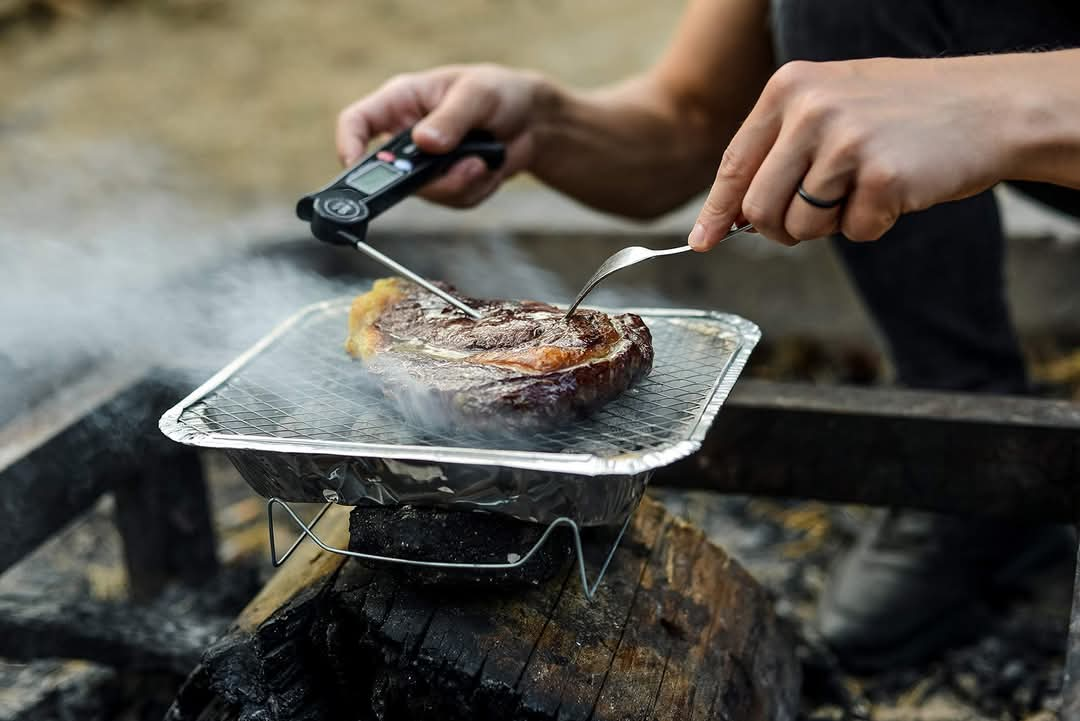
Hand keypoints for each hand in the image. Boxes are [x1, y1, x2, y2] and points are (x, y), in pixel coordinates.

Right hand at [336, 64, 544, 207]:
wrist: (532, 122)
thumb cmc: (499, 92)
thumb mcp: (477, 95)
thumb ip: (451, 118)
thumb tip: (425, 142)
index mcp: (402, 102)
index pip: (358, 121)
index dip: (349, 143)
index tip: (354, 163)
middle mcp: (406, 136)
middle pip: (389, 171)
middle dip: (425, 179)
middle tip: (459, 170)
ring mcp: (424, 165)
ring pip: (426, 192)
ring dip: (460, 183)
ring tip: (483, 161)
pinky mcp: (446, 186)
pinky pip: (453, 201)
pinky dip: (476, 189)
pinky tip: (489, 169)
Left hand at [688, 56, 1016, 248]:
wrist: (990, 106)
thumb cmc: (905, 114)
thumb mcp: (831, 106)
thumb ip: (780, 150)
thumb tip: (731, 215)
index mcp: (789, 88)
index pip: (734, 164)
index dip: (717, 212)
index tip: (703, 241)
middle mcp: (809, 110)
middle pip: (758, 208)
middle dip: (781, 228)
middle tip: (820, 214)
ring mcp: (845, 141)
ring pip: (800, 227)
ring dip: (831, 226)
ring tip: (864, 189)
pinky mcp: (881, 175)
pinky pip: (853, 233)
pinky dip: (873, 225)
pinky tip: (897, 190)